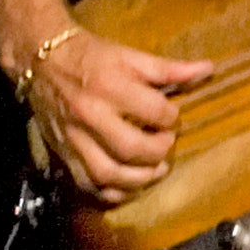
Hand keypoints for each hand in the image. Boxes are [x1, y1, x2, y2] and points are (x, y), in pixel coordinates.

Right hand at [27, 30, 214, 204]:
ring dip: (140, 179)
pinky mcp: (62, 153)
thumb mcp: (130, 56)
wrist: (42, 60)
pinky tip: (129, 184)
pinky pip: (87, 184)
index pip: (154, 112)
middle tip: (164, 144)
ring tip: (155, 170)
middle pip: (132, 149)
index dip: (171, 119)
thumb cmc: (92, 57)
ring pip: (108, 173)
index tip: (170, 118)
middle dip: (158, 152)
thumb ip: (169, 69)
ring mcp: (73, 138)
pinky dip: (112, 192)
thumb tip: (208, 69)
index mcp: (110, 86)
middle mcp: (90, 115)